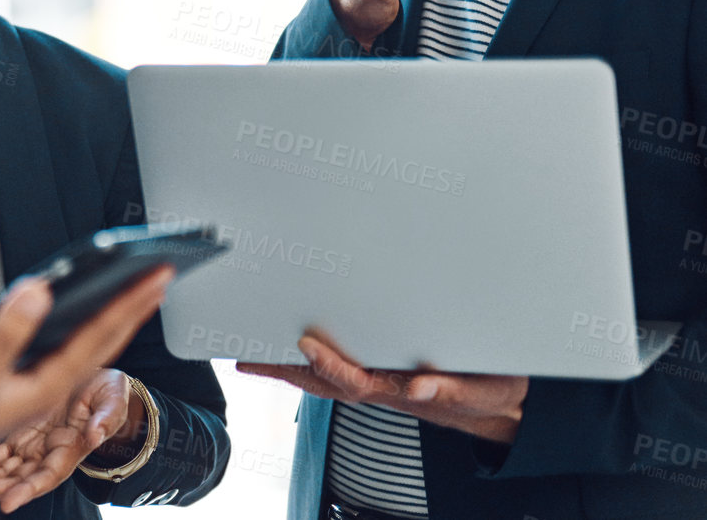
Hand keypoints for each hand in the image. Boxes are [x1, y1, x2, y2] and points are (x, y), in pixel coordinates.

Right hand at [0, 266, 173, 483]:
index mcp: (47, 384)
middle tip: (163, 274)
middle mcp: (50, 385)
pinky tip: (87, 317)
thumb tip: (41, 290)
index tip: (156, 275)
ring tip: (136, 293)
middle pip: (105, 341)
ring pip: (91, 347)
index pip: (99, 336)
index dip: (129, 303)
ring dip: (117, 317)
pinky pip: (70, 351)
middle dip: (135, 307)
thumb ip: (8, 333)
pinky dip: (89, 328)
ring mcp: (40, 385)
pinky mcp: (26, 382)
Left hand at [0, 368, 139, 512]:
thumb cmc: (109, 393)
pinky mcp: (19, 434)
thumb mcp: (113, 401)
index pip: (46, 476)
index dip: (26, 490)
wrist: (98, 383)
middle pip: (17, 479)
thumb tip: (96, 434)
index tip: (6, 503)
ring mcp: (32, 446)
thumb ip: (107, 417)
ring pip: (1, 470)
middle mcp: (47, 454)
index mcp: (70, 449)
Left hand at [238, 331, 527, 444]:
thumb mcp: (476, 390)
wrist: (502, 406)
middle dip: (285, 371)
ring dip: (291, 369)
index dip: (329, 365)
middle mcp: (382, 387)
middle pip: (325, 382)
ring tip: (256, 356)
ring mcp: (380, 383)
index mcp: (400, 390)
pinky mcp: (385, 374)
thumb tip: (418, 384)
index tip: (305, 344)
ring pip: (327, 378)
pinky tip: (291, 356)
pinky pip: (342, 369)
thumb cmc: (487, 391)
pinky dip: (313, 366)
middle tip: (247, 358)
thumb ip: (448, 388)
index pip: (355, 381)